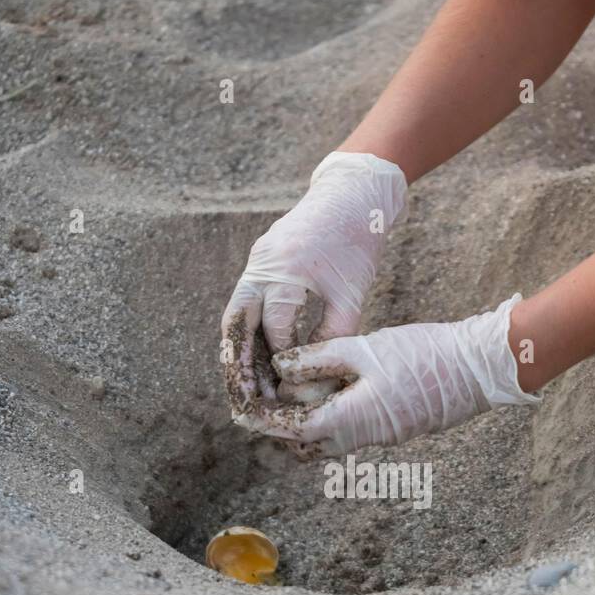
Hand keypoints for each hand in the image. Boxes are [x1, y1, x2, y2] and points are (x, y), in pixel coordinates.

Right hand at [221, 151, 406, 412]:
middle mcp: (261, 265)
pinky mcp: (260, 263)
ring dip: (239, 354)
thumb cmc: (359, 240)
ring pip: (235, 318)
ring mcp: (256, 262)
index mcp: (285, 270)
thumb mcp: (351, 292)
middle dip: (238, 367)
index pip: (274, 328)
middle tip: (244, 403)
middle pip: (237, 326)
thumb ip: (334, 333)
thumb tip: (316, 374)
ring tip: (246, 390)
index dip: (280, 363)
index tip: (284, 393)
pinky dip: (247, 334)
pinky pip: (245, 305)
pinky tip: (256, 362)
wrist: (352, 191)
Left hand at [237, 296, 541, 455]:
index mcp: (349, 418)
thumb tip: (282, 367)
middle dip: (284, 424)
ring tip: (299, 387)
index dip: (265, 421)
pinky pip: (349, 432)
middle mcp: (361, 437)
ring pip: (328, 440)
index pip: (292, 429)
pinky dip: (331, 416)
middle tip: (268, 395)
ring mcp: (378, 437)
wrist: (477, 369)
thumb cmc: (423, 355)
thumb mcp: (364, 349)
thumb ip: (320, 358)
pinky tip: (331, 387)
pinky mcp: (392, 429)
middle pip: (306, 444)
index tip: (245, 412)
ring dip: (309, 421)